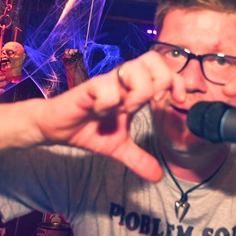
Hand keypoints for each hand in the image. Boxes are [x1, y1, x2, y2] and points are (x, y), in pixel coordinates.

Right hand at [33, 51, 184, 181]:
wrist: (56, 129)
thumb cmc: (89, 129)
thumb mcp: (118, 148)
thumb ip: (138, 159)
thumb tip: (158, 176)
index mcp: (133, 90)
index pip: (162, 69)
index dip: (177, 81)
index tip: (179, 100)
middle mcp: (122, 82)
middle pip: (152, 59)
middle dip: (160, 81)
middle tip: (151, 103)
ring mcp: (106, 83)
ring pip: (132, 69)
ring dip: (136, 92)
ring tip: (125, 109)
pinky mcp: (88, 89)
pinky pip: (106, 87)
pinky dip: (108, 102)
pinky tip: (99, 112)